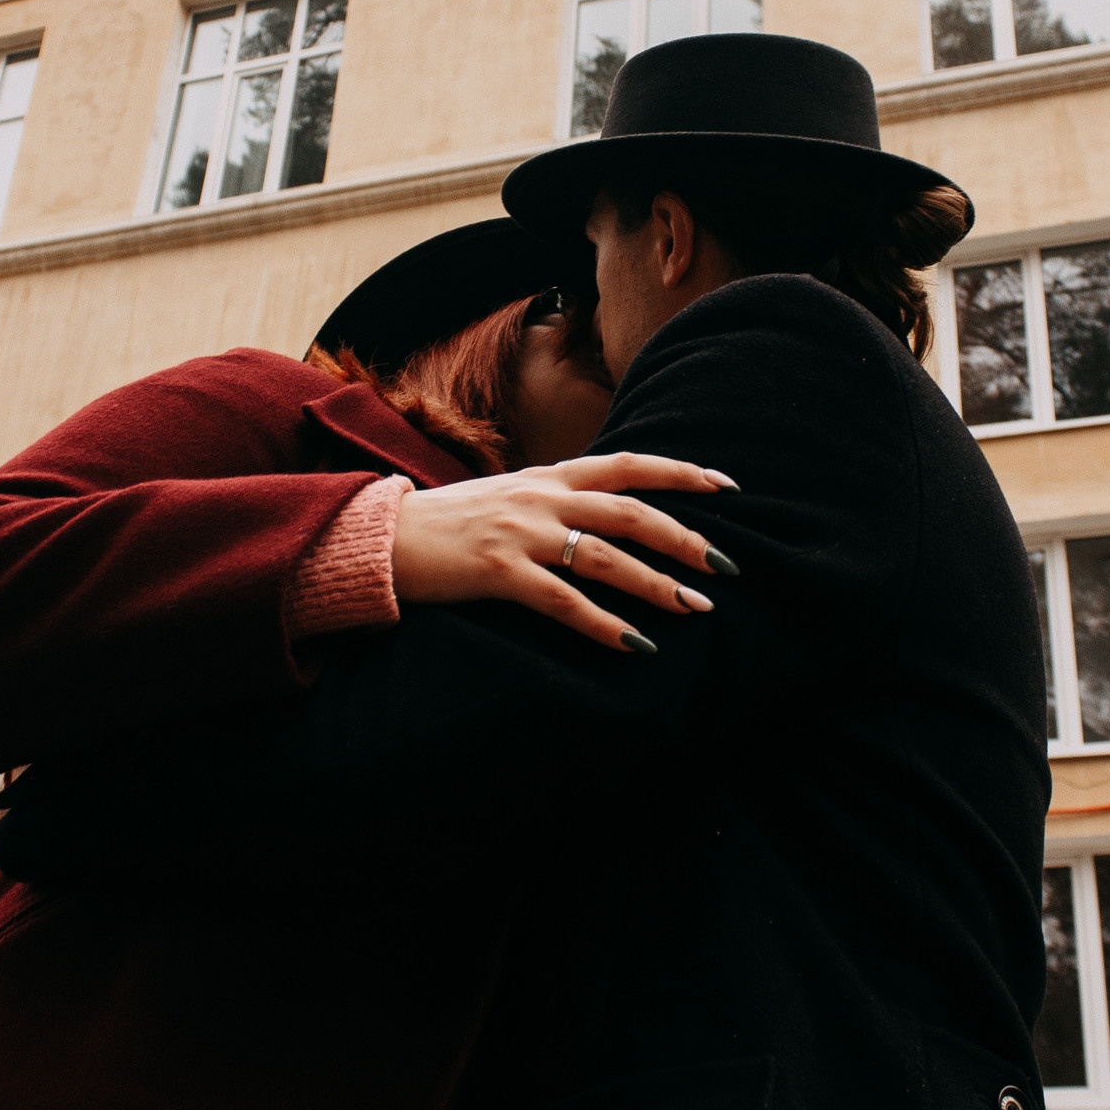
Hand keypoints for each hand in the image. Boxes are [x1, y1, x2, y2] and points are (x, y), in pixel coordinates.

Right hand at [391, 454, 739, 651]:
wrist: (382, 536)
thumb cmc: (449, 523)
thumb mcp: (508, 497)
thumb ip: (556, 501)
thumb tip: (607, 515)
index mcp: (548, 476)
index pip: (628, 463)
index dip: (680, 472)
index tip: (726, 484)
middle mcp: (542, 498)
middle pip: (631, 512)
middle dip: (684, 538)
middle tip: (726, 565)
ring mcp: (521, 534)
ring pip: (606, 557)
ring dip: (657, 585)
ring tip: (696, 607)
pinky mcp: (499, 573)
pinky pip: (564, 602)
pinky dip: (604, 625)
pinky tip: (635, 645)